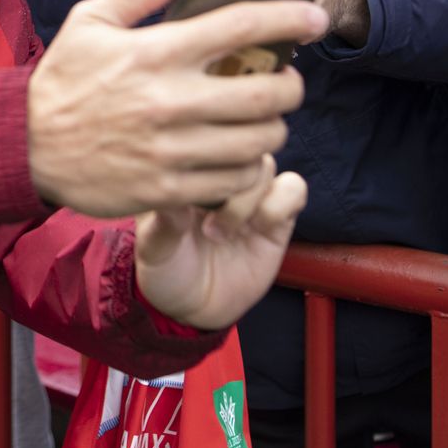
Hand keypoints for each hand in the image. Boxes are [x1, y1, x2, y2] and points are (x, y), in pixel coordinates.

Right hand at [27, 0, 323, 216]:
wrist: (23, 147)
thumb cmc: (62, 81)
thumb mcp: (90, 21)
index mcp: (156, 52)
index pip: (241, 28)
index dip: (289, 18)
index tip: (313, 17)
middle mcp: (170, 100)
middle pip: (266, 92)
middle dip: (292, 84)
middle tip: (287, 80)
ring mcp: (172, 149)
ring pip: (258, 140)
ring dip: (273, 128)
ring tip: (263, 119)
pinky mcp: (168, 189)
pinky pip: (233, 181)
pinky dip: (248, 168)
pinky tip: (239, 154)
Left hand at [135, 154, 307, 328]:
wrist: (193, 307)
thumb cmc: (166, 271)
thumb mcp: (153, 250)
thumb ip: (163, 226)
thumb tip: (176, 196)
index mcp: (186, 170)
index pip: (202, 139)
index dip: (199, 167)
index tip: (183, 204)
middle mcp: (220, 174)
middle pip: (236, 148)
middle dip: (223, 185)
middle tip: (204, 225)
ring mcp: (250, 193)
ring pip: (265, 164)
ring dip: (247, 198)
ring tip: (220, 232)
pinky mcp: (277, 216)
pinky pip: (294, 188)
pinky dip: (278, 206)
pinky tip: (258, 229)